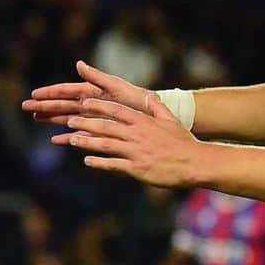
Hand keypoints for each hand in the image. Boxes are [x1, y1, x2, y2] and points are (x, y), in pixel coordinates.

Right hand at [22, 59, 150, 126]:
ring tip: (34, 118)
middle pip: (61, 104)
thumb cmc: (136, 97)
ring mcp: (91, 117)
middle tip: (24, 107)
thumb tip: (79, 64)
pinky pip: (78, 134)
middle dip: (43, 106)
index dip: (49, 92)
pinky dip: (67, 137)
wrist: (150, 114)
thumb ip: (97, 76)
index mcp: (91, 90)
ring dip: (50, 119)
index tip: (34, 95)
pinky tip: (55, 140)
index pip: (65, 90)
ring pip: (65, 117)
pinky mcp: (96, 130)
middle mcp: (88, 103)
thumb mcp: (116, 85)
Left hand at [51, 91, 204, 187]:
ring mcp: (135, 151)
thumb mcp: (171, 120)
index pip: (117, 110)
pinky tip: (87, 160)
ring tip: (72, 139)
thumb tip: (149, 96)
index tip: (85, 103)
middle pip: (106, 125)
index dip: (99, 106)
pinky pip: (113, 164)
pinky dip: (99, 162)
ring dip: (86, 141)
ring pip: (105, 144)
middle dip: (86, 122)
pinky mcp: (136, 168)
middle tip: (70, 120)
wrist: (195, 163)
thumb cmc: (184, 142)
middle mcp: (137, 134)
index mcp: (144, 121)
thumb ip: (157, 108)